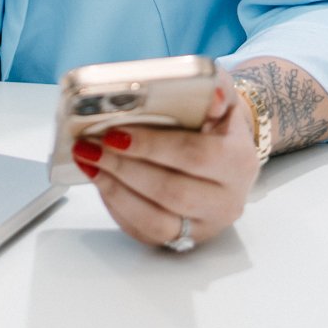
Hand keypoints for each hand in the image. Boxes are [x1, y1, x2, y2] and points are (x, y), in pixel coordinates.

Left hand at [73, 79, 260, 249]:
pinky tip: (101, 181)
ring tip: (89, 163)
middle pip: (171, 191)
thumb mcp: (221, 94)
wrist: (226, 154)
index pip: (194, 156)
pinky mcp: (184, 241)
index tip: (116, 134)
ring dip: (115, 190)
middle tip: (91, 147)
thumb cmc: (215, 122)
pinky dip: (117, 208)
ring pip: (156, 221)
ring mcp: (206, 225)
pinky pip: (146, 233)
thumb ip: (214, 85)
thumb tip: (212, 97)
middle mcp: (227, 201)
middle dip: (124, 169)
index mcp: (238, 161)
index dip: (152, 146)